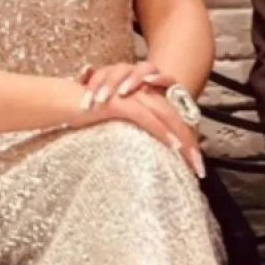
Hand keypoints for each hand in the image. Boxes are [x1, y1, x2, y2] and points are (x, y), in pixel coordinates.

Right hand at [68, 85, 204, 177]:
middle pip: (176, 120)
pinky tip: (174, 146)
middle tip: (200, 167)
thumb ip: (131, 136)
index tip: (195, 164)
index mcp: (146, 102)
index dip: (186, 142)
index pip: (173, 122)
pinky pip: (149, 119)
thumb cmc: (88, 117)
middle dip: (191, 145)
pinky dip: (163, 132)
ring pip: (168, 119)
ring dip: (183, 141)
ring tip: (193, 160)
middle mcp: (144, 97)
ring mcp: (135, 98)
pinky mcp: (123, 103)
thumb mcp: (114, 129)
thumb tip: (140, 160)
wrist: (63, 102)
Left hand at [77, 60, 177, 105]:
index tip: (85, 104)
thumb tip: (84, 71)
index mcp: (117, 74)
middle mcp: (134, 71)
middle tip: (100, 100)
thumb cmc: (128, 108)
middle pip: (120, 70)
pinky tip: (150, 82)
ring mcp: (153, 74)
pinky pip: (168, 78)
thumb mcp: (109, 105)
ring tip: (123, 92)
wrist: (160, 109)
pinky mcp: (170, 84)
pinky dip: (159, 78)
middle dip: (109, 84)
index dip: (93, 86)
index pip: (103, 74)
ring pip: (143, 68)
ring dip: (132, 79)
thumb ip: (93, 93)